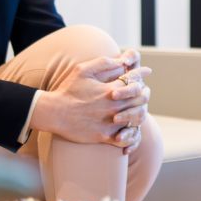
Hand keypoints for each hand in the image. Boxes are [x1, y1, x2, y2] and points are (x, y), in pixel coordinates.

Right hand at [30, 53, 150, 146]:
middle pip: (140, 99)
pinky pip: (125, 139)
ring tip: (140, 109)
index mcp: (110, 90)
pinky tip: (130, 130)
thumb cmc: (68, 90)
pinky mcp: (104, 136)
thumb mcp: (83, 70)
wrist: (54, 113)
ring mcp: (110, 123)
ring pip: (137, 119)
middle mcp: (113, 106)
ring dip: (140, 112)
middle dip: (144, 93)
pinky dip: (131, 135)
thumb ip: (104, 63)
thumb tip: (122, 61)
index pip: (135, 80)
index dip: (142, 74)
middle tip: (144, 91)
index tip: (146, 71)